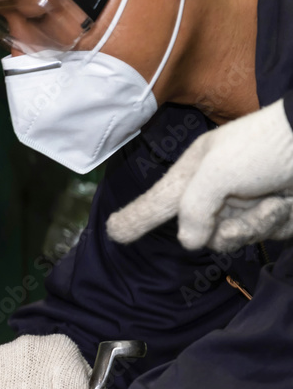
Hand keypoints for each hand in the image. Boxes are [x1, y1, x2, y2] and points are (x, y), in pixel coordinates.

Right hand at [107, 100, 292, 252]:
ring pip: (229, 240)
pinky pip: (260, 238)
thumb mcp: (215, 172)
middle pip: (195, 231)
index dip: (136, 218)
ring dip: (251, 224)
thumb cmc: (265, 147)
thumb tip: (189, 241)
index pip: (157, 202)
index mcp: (194, 172)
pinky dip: (273, 223)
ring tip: (271, 201)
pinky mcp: (270, 219)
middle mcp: (215, 192)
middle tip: (234, 210)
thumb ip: (191, 208)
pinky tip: (284, 202)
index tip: (113, 232)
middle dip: (219, 227)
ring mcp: (244, 207)